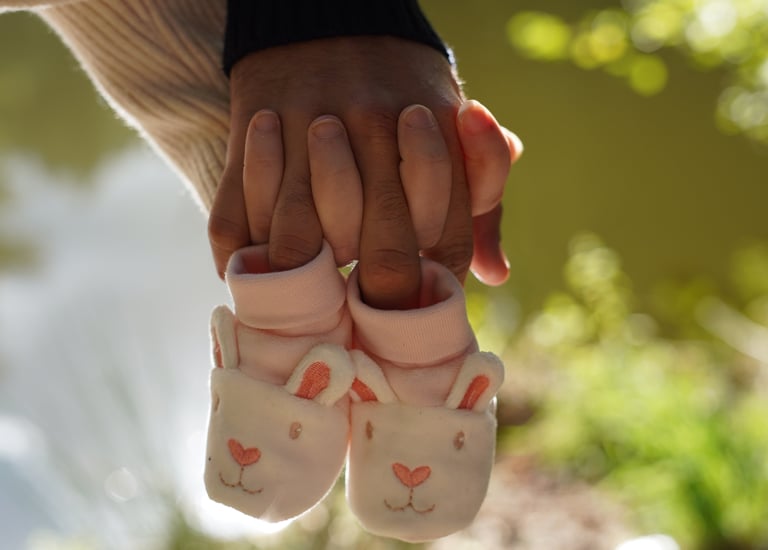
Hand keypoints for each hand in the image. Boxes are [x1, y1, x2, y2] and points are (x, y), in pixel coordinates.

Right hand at [208, 36, 521, 282]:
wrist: (328, 13)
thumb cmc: (403, 92)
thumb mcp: (454, 134)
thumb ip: (479, 202)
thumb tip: (496, 275)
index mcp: (434, 133)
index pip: (448, 239)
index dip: (434, 285)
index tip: (415, 303)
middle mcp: (373, 130)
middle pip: (382, 250)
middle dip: (382, 293)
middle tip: (368, 305)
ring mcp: (307, 126)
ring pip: (299, 240)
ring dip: (304, 276)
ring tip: (309, 288)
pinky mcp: (253, 125)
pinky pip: (233, 216)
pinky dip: (239, 261)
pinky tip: (255, 272)